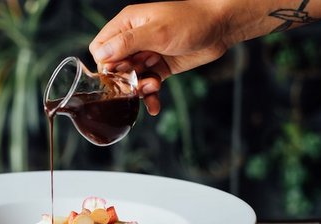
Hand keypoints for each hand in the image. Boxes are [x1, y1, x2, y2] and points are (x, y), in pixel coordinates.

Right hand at [89, 1, 229, 114]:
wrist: (220, 27)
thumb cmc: (190, 21)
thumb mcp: (157, 32)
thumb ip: (127, 43)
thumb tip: (100, 56)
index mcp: (126, 24)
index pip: (100, 48)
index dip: (106, 64)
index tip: (120, 72)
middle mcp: (133, 40)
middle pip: (114, 68)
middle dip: (125, 79)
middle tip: (140, 81)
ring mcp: (146, 55)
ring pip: (130, 80)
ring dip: (139, 89)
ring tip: (154, 87)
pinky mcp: (159, 68)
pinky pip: (146, 86)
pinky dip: (150, 97)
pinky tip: (154, 106)